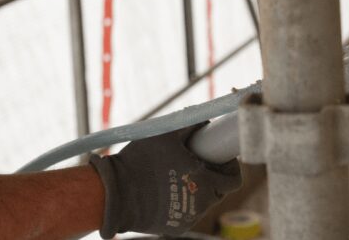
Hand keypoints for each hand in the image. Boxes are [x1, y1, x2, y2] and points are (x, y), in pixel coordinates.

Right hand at [88, 124, 241, 237]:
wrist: (115, 195)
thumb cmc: (140, 161)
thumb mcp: (165, 135)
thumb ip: (189, 125)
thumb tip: (205, 121)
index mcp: (204, 180)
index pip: (234, 179)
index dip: (231, 168)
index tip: (221, 159)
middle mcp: (201, 202)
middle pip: (221, 191)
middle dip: (215, 178)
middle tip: (200, 165)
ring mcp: (189, 218)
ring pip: (204, 203)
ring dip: (199, 191)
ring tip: (180, 178)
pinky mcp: (177, 228)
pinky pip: (188, 214)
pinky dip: (183, 204)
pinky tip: (167, 193)